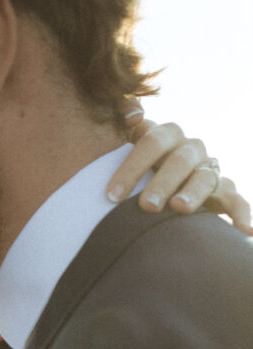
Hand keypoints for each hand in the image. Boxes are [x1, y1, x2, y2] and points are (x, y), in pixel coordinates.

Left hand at [108, 100, 251, 234]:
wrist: (159, 184)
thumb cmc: (138, 166)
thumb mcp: (128, 141)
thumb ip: (126, 120)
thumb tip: (132, 114)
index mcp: (168, 137)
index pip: (152, 142)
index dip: (132, 166)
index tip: (111, 195)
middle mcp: (191, 150)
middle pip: (180, 161)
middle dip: (163, 182)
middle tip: (146, 206)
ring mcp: (209, 170)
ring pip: (205, 178)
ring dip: (193, 193)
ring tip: (179, 209)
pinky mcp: (224, 192)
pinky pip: (236, 201)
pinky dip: (242, 214)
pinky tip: (247, 231)